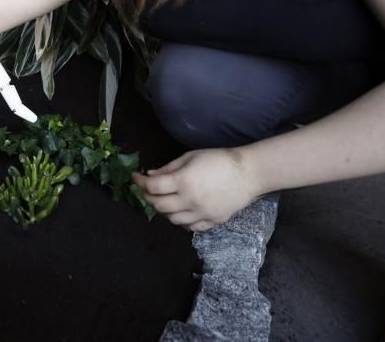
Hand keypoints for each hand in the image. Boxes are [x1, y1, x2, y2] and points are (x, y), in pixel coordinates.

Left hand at [132, 148, 262, 231]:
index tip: (135, 178)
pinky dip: (181, 221)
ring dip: (163, 211)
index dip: (140, 182)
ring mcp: (201, 214)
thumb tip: (150, 176)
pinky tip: (181, 211)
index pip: (153, 187)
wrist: (249, 173)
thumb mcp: (190, 157)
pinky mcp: (212, 222)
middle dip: (148, 197)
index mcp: (184, 182)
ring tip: (164, 200)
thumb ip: (169, 168)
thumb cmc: (219, 159)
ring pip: (172, 220)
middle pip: (159, 206)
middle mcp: (190, 201)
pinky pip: (190, 228)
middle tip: (147, 190)